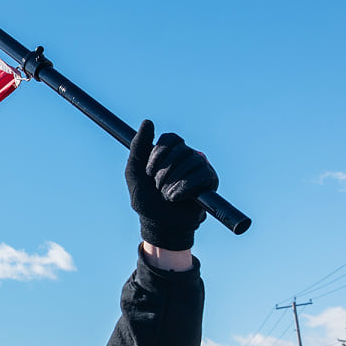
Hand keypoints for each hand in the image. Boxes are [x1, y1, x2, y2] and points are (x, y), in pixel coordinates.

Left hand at [125, 120, 218, 250]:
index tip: (148, 171)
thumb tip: (148, 121)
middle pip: (181, 149)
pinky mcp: (210, 180)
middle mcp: (187, 156)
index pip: (170, 138)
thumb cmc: (145, 199)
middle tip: (157, 186)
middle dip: (164, 170)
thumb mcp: (134, 172)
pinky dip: (184, 188)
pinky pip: (202, 175)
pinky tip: (176, 198)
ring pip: (191, 162)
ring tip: (166, 195)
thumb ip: (138, 147)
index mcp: (170, 152)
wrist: (158, 224)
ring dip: (172, 182)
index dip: (159, 153)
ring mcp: (200, 167)